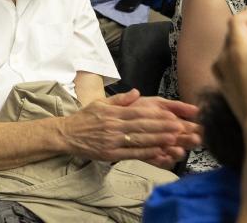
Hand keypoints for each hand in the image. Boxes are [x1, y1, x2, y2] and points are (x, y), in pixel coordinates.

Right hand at [62, 89, 201, 164]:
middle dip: (162, 127)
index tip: (171, 116)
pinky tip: (158, 151)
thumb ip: (119, 99)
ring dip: (158, 140)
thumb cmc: (85, 118)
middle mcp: (113, 126)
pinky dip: (146, 152)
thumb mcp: (100, 103)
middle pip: (142, 127)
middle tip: (179, 127)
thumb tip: (136, 92)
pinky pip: (132, 153)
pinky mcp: (110, 154)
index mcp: (112, 113)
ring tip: (174, 139)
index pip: (138, 113)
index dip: (156, 116)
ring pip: (139, 140)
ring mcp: (112, 141)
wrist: (67, 134)